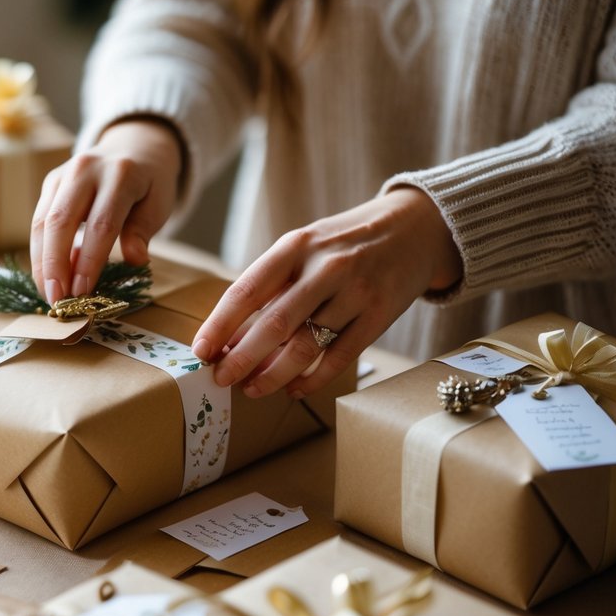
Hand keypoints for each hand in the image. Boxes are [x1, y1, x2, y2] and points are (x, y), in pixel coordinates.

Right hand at [30, 118, 181, 304]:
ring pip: (42, 221)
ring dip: (41, 262)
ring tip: (49, 295)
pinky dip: (40, 252)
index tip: (83, 293)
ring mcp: (63, 174)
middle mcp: (86, 169)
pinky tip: (46, 276)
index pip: (101, 223)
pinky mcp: (50, 182)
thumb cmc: (149, 183)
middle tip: (56, 300)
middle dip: (54, 265)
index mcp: (121, 174)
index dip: (89, 261)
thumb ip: (144, 230)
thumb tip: (135, 260)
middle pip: (61, 220)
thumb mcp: (159, 204)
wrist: (134, 146)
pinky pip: (38, 220)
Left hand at [191, 187, 462, 397]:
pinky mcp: (380, 315)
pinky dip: (312, 378)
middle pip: (274, 323)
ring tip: (253, 390)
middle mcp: (325, 267)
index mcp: (295, 246)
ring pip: (306, 345)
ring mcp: (356, 291)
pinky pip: (340, 357)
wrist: (416, 226)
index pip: (247, 290)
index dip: (220, 324)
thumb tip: (231, 338)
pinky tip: (294, 389)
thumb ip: (273, 287)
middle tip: (221, 379)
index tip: (200, 351)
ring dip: (274, 374)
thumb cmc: (345, 243)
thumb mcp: (306, 248)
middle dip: (242, 357)